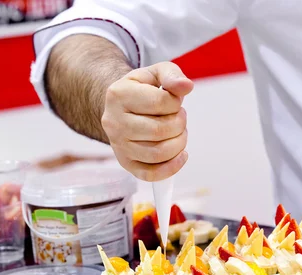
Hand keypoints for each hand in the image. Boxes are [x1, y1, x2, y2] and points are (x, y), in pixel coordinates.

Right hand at [102, 61, 193, 180]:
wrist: (120, 107)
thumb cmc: (141, 90)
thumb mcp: (155, 73)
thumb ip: (172, 75)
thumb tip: (186, 86)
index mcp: (118, 94)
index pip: (160, 102)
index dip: (176, 102)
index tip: (174, 101)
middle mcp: (114, 122)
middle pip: (160, 131)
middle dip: (180, 124)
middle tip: (179, 117)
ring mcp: (118, 145)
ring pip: (158, 154)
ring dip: (179, 143)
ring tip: (178, 132)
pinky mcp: (126, 163)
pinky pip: (151, 174)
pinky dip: (172, 167)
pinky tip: (181, 155)